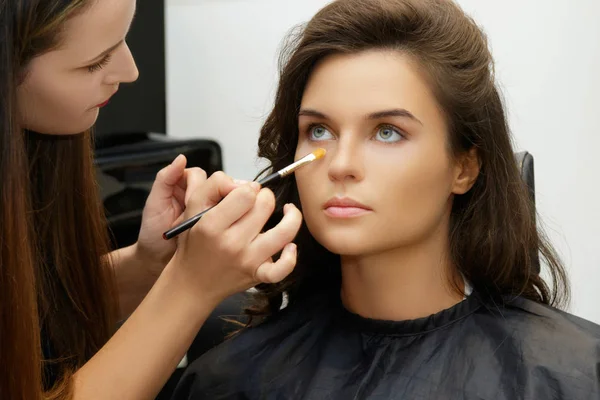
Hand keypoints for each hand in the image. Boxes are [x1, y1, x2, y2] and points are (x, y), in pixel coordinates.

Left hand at [136, 155, 220, 277]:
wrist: (157, 259)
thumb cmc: (153, 232)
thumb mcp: (154, 204)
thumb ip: (164, 178)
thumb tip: (180, 158)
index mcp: (182, 185)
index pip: (198, 174)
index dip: (199, 185)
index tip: (194, 198)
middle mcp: (198, 195)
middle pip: (215, 184)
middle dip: (210, 198)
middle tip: (199, 215)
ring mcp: (210, 209)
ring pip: (224, 198)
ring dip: (218, 209)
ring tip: (206, 223)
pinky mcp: (218, 222)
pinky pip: (228, 213)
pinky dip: (226, 217)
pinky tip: (220, 225)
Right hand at [168, 171, 302, 304]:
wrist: (193, 282)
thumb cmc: (196, 243)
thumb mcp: (192, 207)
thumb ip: (215, 184)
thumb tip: (244, 184)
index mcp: (212, 225)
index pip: (246, 194)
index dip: (248, 187)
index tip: (244, 193)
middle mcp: (231, 243)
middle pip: (266, 206)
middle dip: (265, 197)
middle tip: (257, 203)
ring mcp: (247, 261)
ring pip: (284, 232)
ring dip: (291, 216)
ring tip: (287, 211)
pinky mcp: (258, 275)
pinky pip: (283, 268)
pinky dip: (291, 256)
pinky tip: (289, 245)